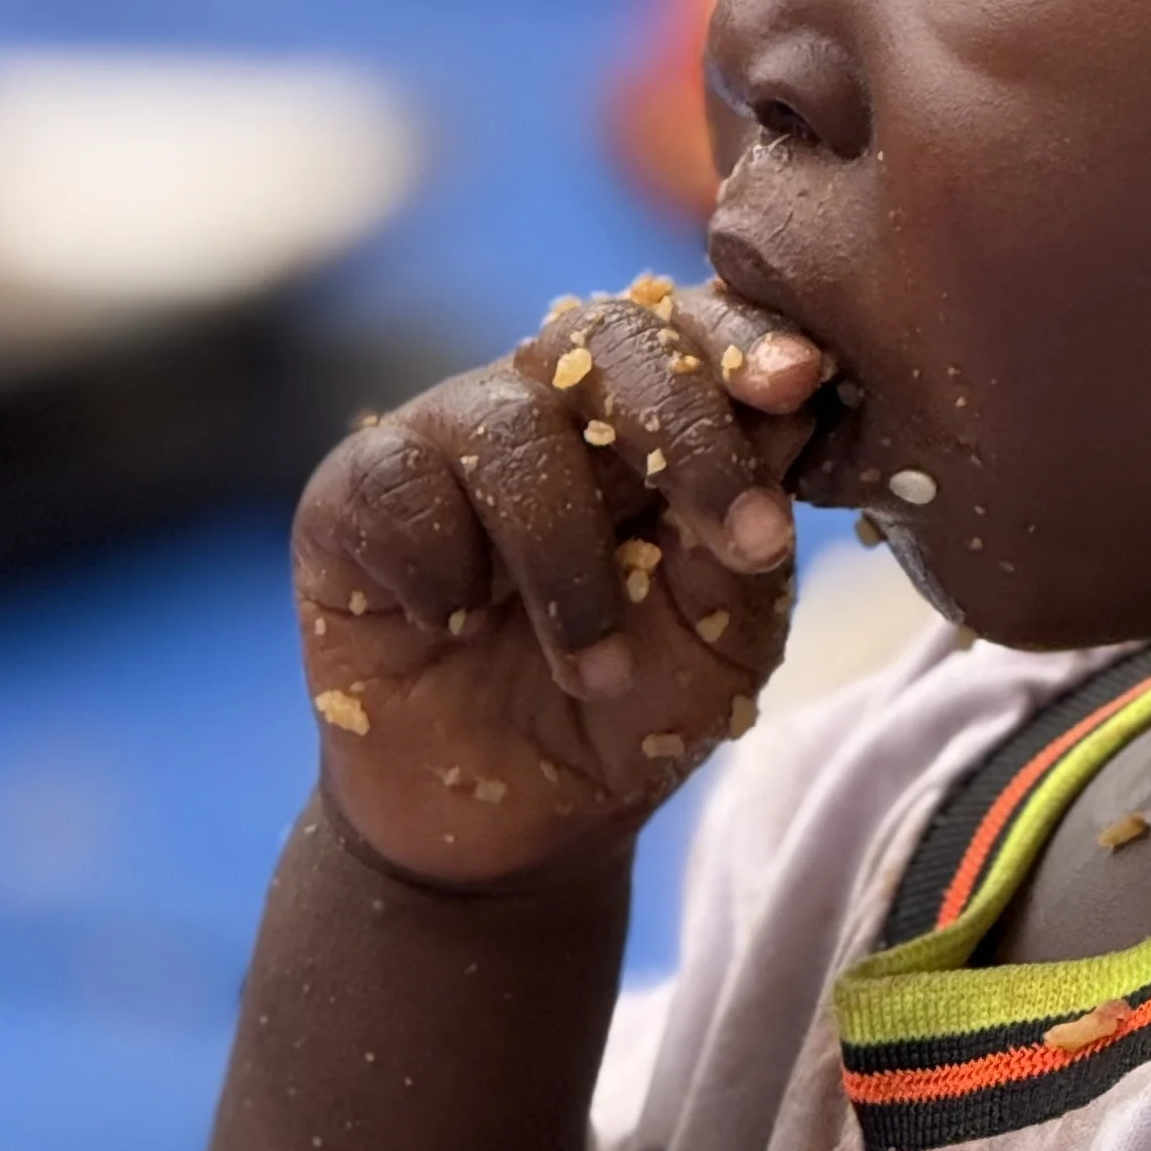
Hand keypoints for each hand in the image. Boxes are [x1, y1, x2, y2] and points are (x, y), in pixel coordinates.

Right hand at [289, 278, 831, 884]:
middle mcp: (552, 401)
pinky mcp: (352, 496)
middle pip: (610, 339)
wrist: (513, 824)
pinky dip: (441, 562)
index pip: (699, 325)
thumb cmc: (633, 708)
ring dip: (566, 557)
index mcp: (657, 414)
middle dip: (686, 434)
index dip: (743, 339)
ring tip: (595, 669)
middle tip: (746, 540)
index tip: (797, 382)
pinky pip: (396, 481)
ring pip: (508, 424)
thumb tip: (789, 412)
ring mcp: (448, 439)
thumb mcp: (720, 638)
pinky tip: (455, 623)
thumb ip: (741, 532)